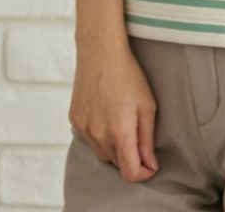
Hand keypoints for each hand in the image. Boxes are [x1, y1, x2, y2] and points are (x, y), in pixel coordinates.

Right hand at [69, 41, 158, 181]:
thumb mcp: (147, 105)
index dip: (143, 172)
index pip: (130, 173)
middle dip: (129, 155)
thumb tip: (150, 165)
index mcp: (120, 132)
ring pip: (102, 153)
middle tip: (136, 131)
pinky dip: (99, 134)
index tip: (150, 163)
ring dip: (113, 146)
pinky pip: (89, 138)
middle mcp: (99, 135)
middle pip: (116, 163)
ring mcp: (84, 129)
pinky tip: (105, 112)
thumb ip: (147, 139)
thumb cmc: (128, 75)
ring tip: (120, 119)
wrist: (100, 52)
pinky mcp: (75, 120)